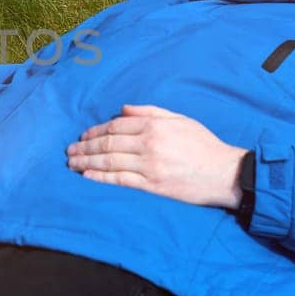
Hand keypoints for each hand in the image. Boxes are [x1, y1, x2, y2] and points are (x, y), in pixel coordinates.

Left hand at [65, 104, 247, 208]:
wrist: (225, 173)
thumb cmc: (203, 145)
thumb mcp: (179, 119)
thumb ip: (150, 112)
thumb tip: (122, 109)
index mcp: (155, 125)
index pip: (116, 126)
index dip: (95, 131)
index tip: (83, 136)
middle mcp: (149, 144)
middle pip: (108, 143)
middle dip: (85, 147)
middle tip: (70, 151)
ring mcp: (150, 166)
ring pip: (110, 161)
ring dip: (87, 161)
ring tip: (72, 163)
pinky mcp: (153, 186)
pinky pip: (121, 180)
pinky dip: (101, 177)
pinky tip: (88, 176)